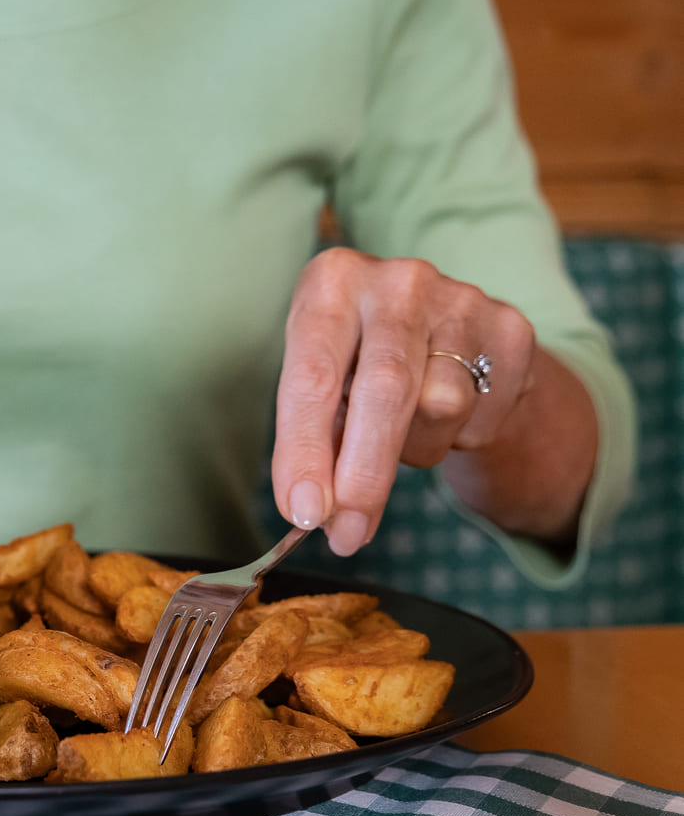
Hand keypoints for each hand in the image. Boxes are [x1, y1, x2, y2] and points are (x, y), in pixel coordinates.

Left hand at [272, 246, 543, 555]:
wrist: (445, 329)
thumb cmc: (357, 361)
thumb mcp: (322, 383)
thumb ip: (314, 440)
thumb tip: (312, 513)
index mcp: (332, 284)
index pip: (313, 378)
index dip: (305, 451)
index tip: (303, 511)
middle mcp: (397, 281)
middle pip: (384, 391)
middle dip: (363, 475)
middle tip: (347, 534)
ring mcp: (461, 298)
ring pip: (440, 409)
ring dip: (413, 450)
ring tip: (401, 431)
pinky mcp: (512, 327)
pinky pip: (482, 416)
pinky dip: (458, 436)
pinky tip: (447, 412)